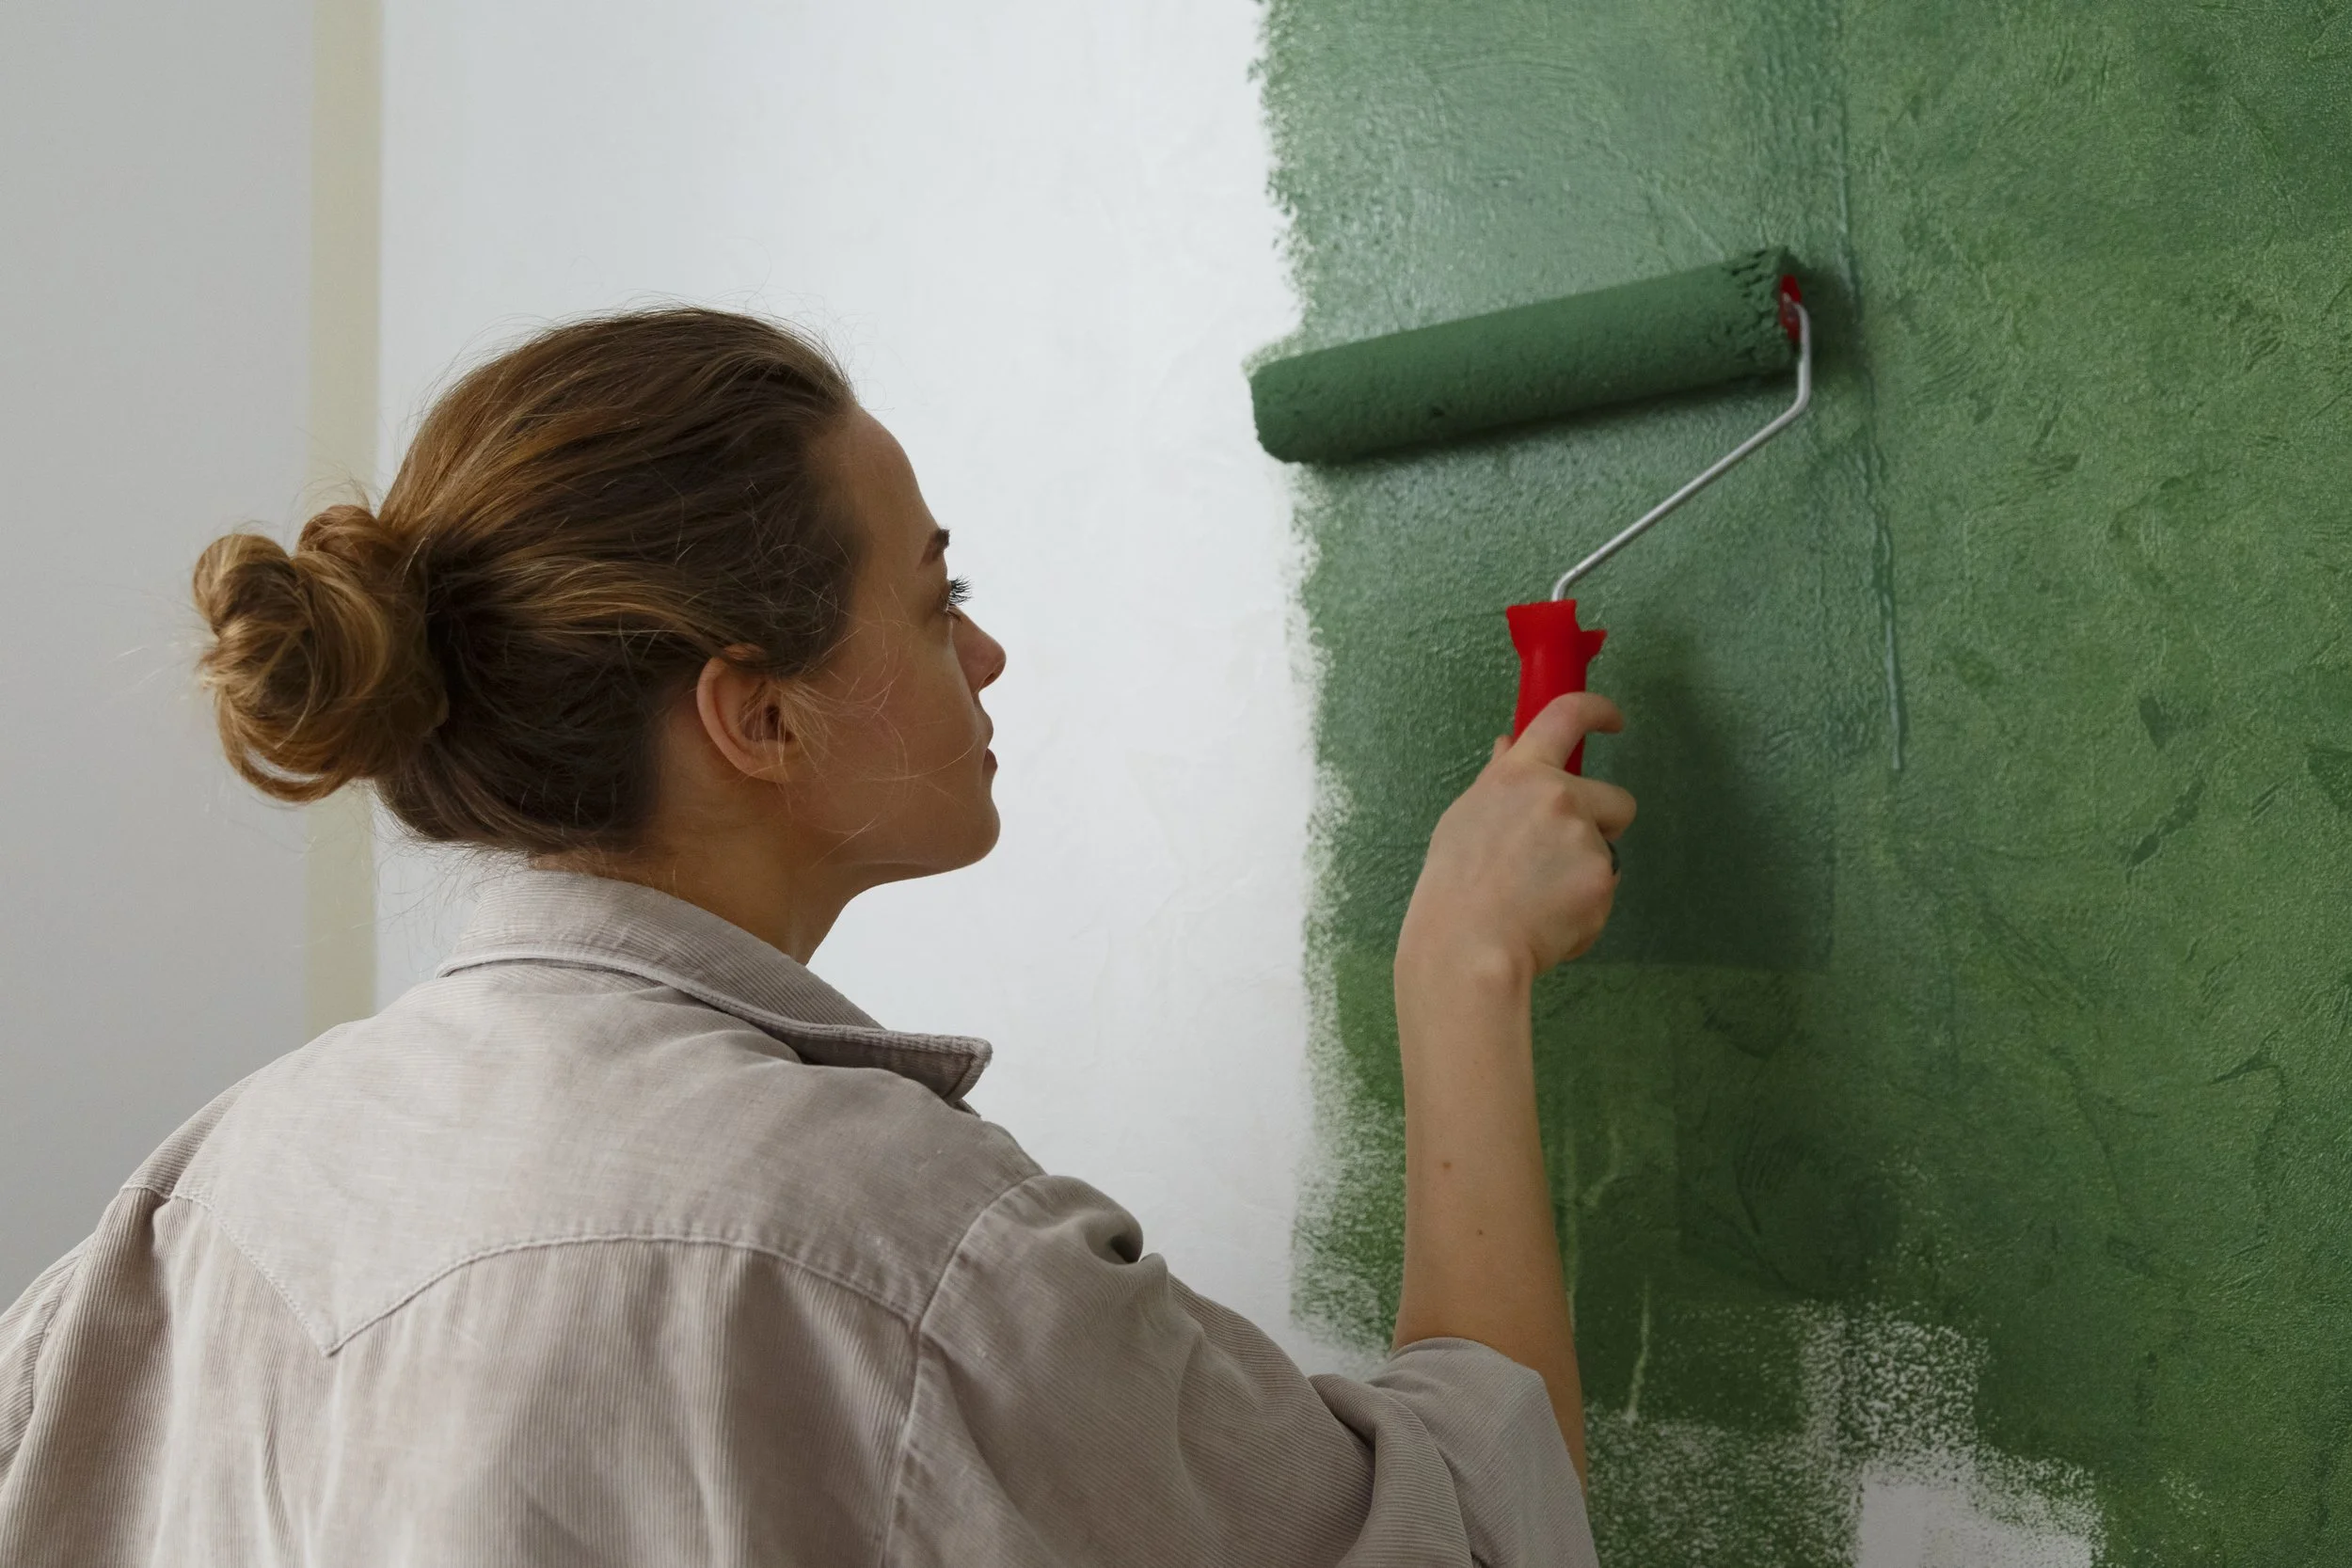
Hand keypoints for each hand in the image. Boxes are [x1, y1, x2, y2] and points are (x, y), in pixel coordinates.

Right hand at [1398, 693, 1635, 987]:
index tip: (1613, 720)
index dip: (1598, 711)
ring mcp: (1584, 838)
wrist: (1468, 946)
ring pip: (1607, 852)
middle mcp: (1559, 796)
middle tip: (1561, 858)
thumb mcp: (1466, 818)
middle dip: (1604, 825)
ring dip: (1586, 871)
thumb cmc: (1455, 887)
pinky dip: (1584, 907)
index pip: (1567, 716)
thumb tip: (1511, 745)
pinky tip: (1547, 920)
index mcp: (1520, 774)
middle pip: (1617, 799)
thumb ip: (1500, 780)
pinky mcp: (1601, 880)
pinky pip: (1603, 890)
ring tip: (1539, 898)